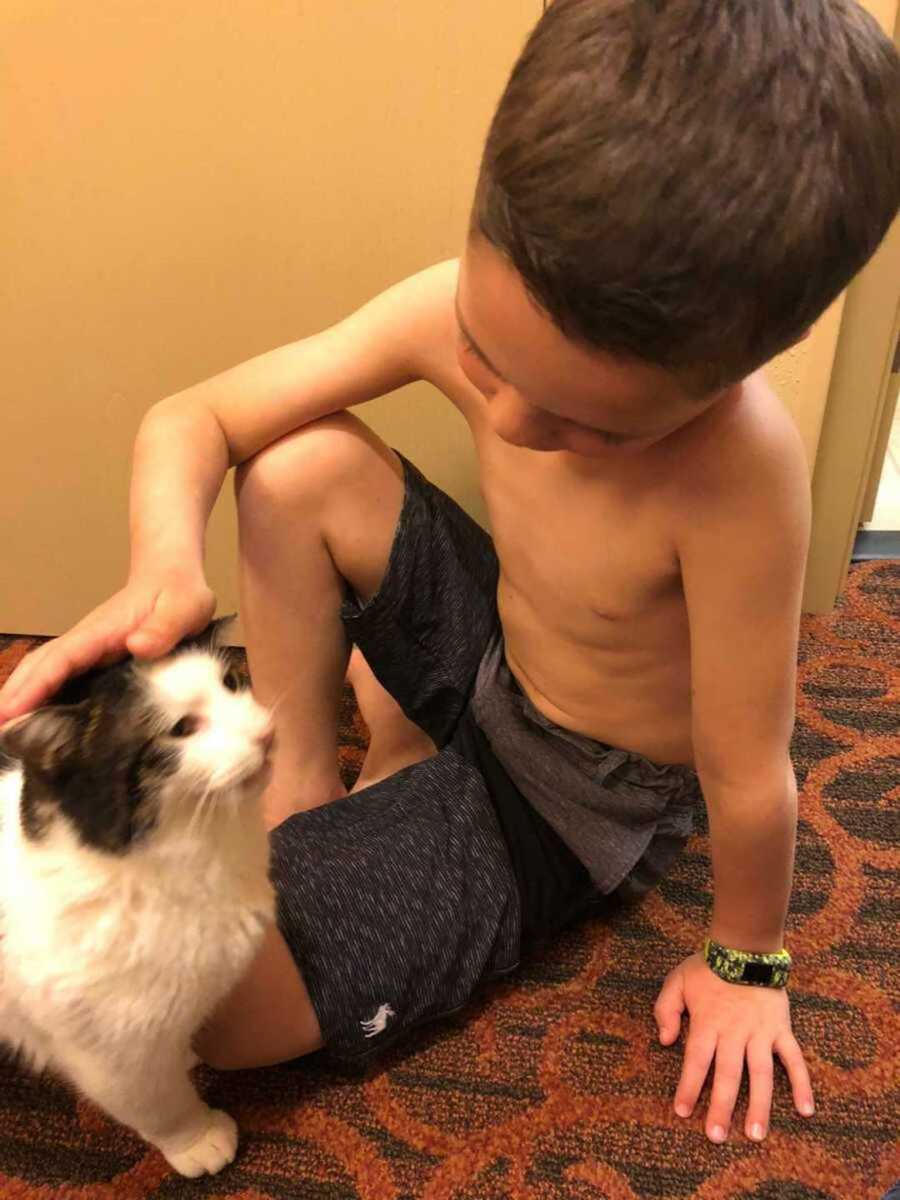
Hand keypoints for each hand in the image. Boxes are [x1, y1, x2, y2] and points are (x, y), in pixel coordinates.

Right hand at [0, 574, 215, 721]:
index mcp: (101, 632)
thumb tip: (138, 646)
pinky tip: (36, 716)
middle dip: (15, 695)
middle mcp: (86, 640)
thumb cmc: (179, 593)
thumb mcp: (184, 609)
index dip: (34, 686)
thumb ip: (164, 628)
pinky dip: (41, 693)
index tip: (9, 710)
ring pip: (44, 671)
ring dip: (22, 695)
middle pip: (39, 666)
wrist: (174, 576)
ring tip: (5, 729)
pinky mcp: (94, 656)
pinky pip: (60, 675)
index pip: (60, 660)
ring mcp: (87, 648)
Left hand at [654, 951, 814, 1143]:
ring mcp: (760, 1032)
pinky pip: (794, 1059)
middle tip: (716, 1136)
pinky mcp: (781, 1029)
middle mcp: (734, 1032)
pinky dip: (802, 1084)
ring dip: (759, 1105)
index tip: (682, 1111)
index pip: (696, 1061)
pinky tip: (805, 1110)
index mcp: (708, 1022)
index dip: (688, 1086)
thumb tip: (665, 1040)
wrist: (744, 946)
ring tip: (756, 1134)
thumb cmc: (708, 967)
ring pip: (761, 1074)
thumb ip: (666, 1009)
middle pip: (727, 1075)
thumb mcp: (677, 981)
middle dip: (721, 1107)